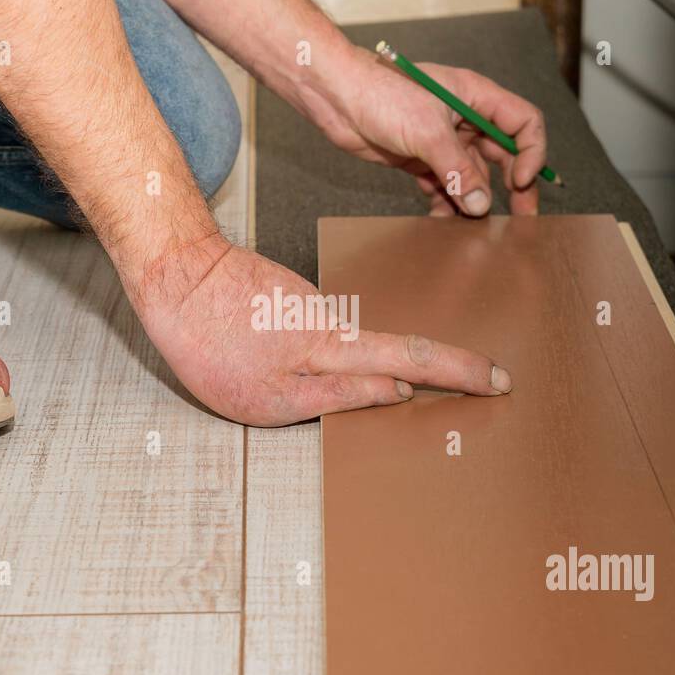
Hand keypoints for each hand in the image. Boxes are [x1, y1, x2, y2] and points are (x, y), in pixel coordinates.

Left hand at [133, 235, 511, 425]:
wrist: (176, 277)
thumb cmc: (209, 341)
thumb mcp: (268, 395)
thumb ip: (338, 397)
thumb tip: (398, 391)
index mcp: (332, 348)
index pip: (413, 360)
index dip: (459, 372)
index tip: (498, 381)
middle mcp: (334, 326)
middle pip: (406, 348)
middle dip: (452, 366)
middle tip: (492, 380)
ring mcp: (318, 314)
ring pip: (370, 345)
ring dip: (403, 363)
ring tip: (439, 379)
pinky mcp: (299, 308)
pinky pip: (342, 337)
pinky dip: (358, 354)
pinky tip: (350, 363)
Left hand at [306, 44, 547, 215]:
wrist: (337, 99)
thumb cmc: (381, 94)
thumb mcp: (428, 132)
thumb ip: (458, 170)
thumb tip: (481, 204)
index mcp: (476, 97)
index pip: (523, 123)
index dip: (530, 153)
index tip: (519, 181)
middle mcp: (465, 118)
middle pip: (504, 155)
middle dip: (513, 186)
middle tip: (521, 218)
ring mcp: (443, 140)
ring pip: (473, 176)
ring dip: (474, 200)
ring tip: (472, 226)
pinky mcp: (422, 159)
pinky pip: (445, 186)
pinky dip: (447, 203)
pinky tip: (441, 219)